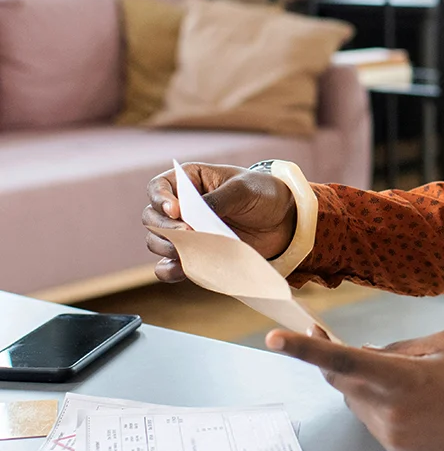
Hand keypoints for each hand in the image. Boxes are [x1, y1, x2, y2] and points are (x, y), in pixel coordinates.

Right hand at [143, 163, 297, 282]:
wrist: (285, 221)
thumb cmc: (263, 194)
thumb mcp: (244, 189)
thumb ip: (217, 200)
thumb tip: (191, 218)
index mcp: (190, 180)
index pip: (158, 188)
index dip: (160, 199)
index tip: (176, 210)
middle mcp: (181, 207)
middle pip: (151, 218)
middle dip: (165, 228)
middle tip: (189, 234)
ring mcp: (186, 232)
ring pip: (156, 242)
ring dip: (169, 249)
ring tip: (194, 249)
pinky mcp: (194, 255)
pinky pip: (169, 267)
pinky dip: (172, 270)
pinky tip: (184, 268)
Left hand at [266, 328, 443, 450]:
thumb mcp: (439, 343)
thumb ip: (394, 349)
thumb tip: (361, 355)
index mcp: (402, 377)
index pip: (343, 360)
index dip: (306, 350)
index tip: (275, 339)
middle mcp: (391, 410)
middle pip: (341, 380)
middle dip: (331, 358)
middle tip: (320, 331)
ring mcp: (392, 436)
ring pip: (356, 400)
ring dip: (363, 383)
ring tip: (407, 377)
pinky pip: (373, 420)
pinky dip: (380, 404)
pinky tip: (415, 401)